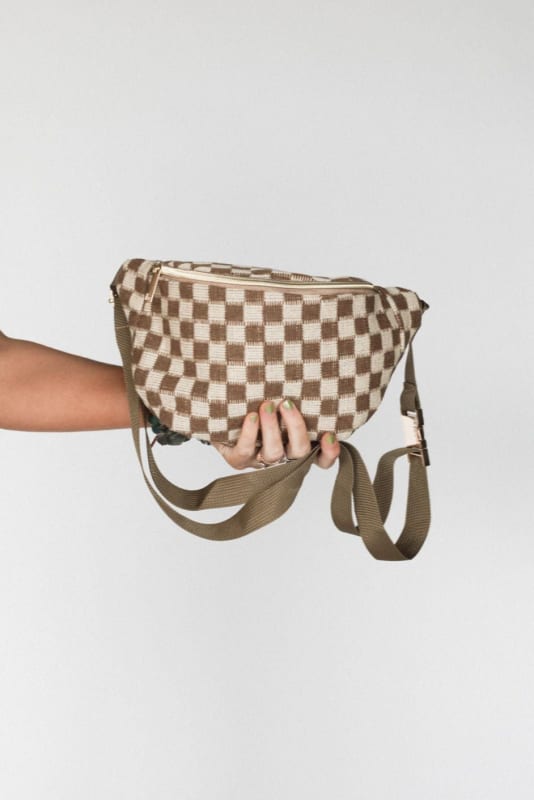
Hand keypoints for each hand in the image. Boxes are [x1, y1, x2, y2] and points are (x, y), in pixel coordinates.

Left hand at [211, 399, 340, 470]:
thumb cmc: (257, 404)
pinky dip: (249, 434)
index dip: (330, 451)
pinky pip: (245, 452)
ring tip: (266, 405)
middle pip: (300, 452)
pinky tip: (251, 416)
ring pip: (274, 454)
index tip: (329, 433)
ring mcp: (261, 460)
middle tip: (287, 403)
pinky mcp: (239, 460)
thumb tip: (305, 354)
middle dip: (295, 428)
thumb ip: (294, 390)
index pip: (323, 459)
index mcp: (297, 445)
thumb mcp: (279, 399)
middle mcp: (283, 457)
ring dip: (272, 429)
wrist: (222, 417)